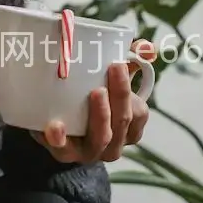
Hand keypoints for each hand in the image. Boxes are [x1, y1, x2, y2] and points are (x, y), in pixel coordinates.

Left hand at [31, 38, 154, 163]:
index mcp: (130, 128)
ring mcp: (90, 152)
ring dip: (100, 116)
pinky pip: (64, 150)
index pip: (139, 114)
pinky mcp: (65, 154)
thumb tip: (147, 48)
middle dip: (120, 96)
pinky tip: (55, 126)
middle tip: (112, 68)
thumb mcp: (111, 79)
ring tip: (95, 92)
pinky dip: (60, 139)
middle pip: (121, 122)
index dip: (131, 92)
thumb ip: (132, 60)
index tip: (118, 64)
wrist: (57, 121)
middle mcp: (114, 144)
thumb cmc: (91, 96)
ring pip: (101, 138)